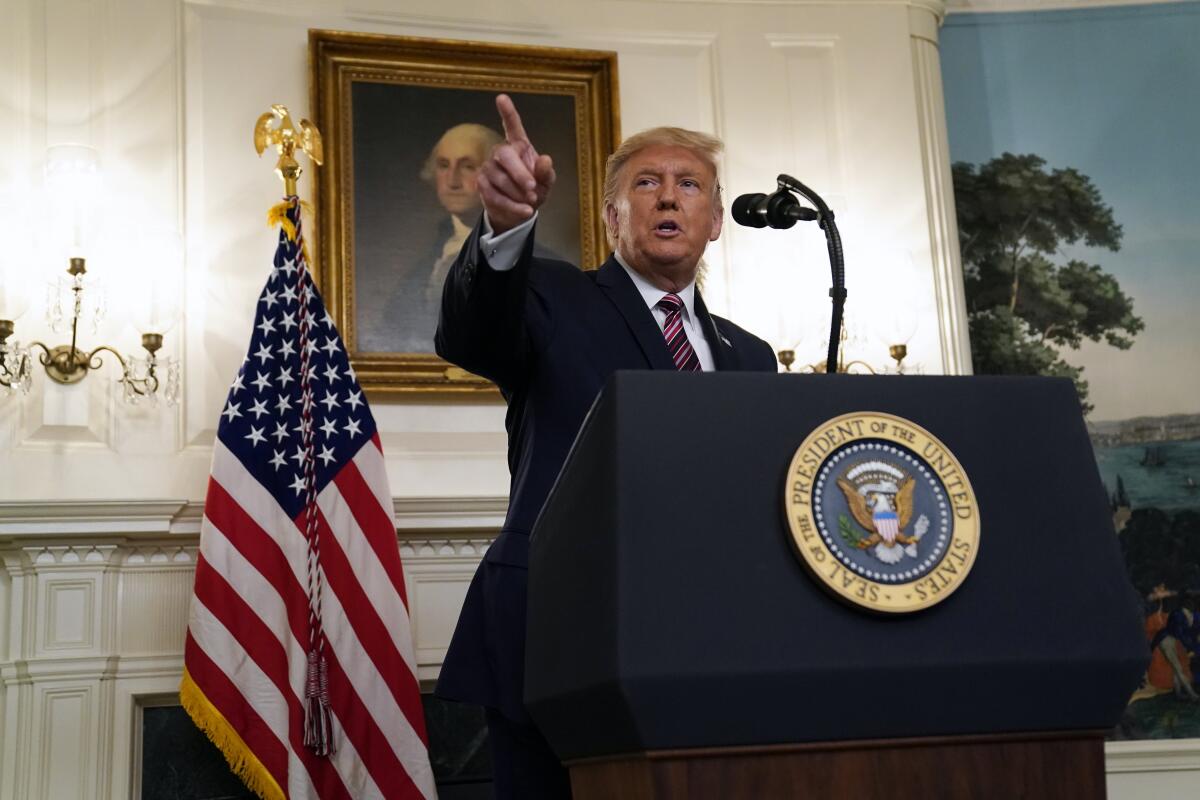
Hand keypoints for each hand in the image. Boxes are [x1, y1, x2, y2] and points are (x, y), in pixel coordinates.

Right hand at [478, 94, 555, 233]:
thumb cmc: (534, 191)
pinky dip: (512, 205)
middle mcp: (501, 152)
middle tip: (533, 189)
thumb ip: (546, 172)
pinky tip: (525, 211)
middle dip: (519, 173)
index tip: (501, 98)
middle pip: (505, 155)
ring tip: (532, 202)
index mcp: (519, 145)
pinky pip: (494, 195)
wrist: (518, 211)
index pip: (513, 126)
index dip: (508, 113)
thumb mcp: (546, 183)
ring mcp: (489, 167)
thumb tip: (545, 159)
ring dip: (517, 193)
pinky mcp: (482, 184)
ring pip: (500, 179)